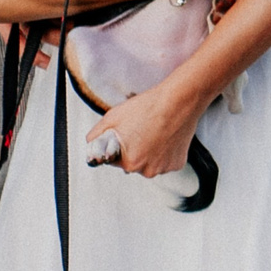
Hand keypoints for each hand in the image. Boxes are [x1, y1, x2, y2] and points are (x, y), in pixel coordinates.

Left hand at [84, 74, 205, 179]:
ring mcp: (164, 168)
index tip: (127, 134)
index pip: (115, 161)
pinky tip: (166, 136)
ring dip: (149, 153)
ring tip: (155, 132)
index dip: (119, 146)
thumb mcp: (113, 117)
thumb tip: (92, 143)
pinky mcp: (178, 163)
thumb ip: (96, 135)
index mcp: (129, 162)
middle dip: (134, 150)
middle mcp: (147, 170)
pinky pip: (165, 161)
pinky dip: (164, 152)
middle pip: (133, 163)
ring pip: (149, 163)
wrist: (179, 100)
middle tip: (141, 130)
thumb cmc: (149, 107)